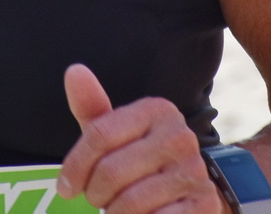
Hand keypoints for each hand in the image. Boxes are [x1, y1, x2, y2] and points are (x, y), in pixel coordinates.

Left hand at [57, 65, 225, 213]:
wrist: (189, 192)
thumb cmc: (142, 161)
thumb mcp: (117, 134)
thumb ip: (94, 108)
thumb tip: (74, 71)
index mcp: (157, 110)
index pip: (99, 135)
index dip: (74, 166)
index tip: (66, 187)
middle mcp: (179, 136)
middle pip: (110, 172)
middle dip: (95, 194)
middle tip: (99, 199)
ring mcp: (194, 171)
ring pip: (129, 203)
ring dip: (115, 213)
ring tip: (120, 208)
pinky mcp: (203, 204)